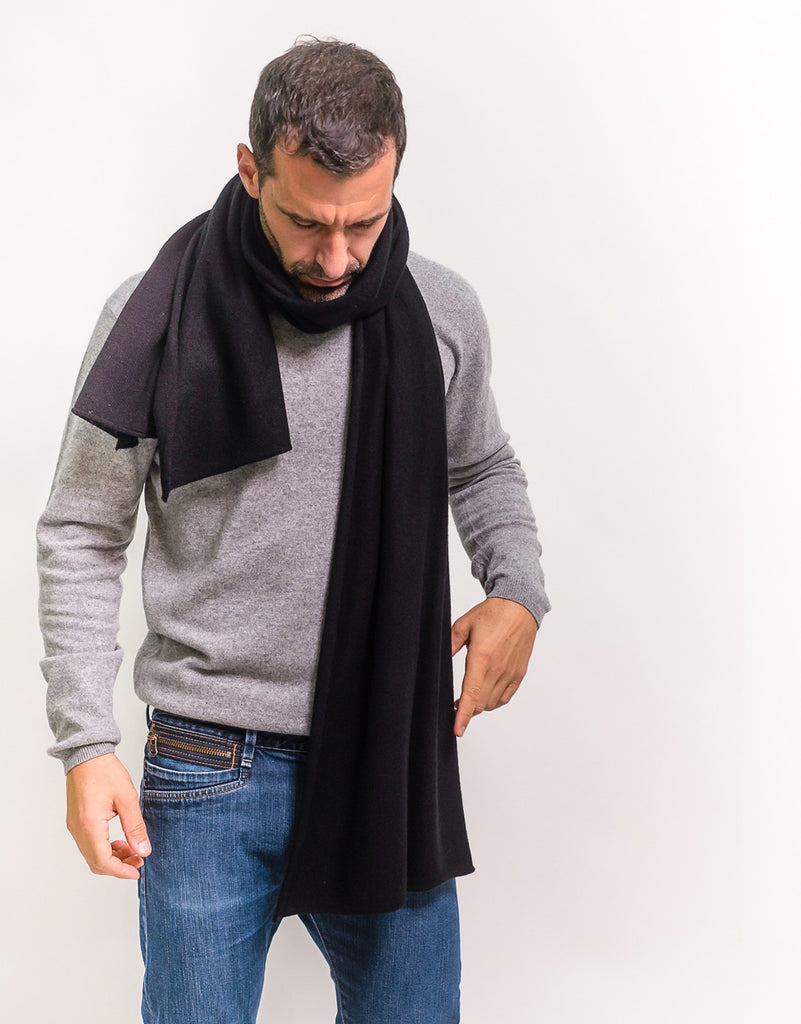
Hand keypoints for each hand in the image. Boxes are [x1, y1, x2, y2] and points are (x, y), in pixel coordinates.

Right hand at [66, 752, 150, 879]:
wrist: (87, 755)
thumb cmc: (105, 771)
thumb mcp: (127, 798)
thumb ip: (135, 827)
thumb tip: (143, 850)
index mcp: (90, 825)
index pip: (102, 861)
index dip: (120, 871)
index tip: (136, 871)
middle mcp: (78, 829)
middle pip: (95, 862)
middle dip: (118, 866)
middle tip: (139, 861)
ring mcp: (74, 826)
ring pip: (91, 854)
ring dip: (111, 858)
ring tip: (132, 850)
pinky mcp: (76, 821)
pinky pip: (88, 844)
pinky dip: (104, 848)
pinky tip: (120, 841)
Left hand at [451, 596, 537, 736]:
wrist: (519, 607)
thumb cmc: (492, 613)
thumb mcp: (464, 624)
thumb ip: (450, 643)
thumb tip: (440, 658)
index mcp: (482, 657)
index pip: (471, 694)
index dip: (463, 715)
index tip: (457, 730)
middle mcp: (497, 669)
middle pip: (480, 703)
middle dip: (467, 708)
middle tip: (456, 703)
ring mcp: (510, 673)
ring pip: (492, 703)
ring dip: (480, 705)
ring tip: (471, 696)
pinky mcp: (519, 673)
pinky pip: (505, 697)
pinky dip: (494, 701)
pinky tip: (486, 694)